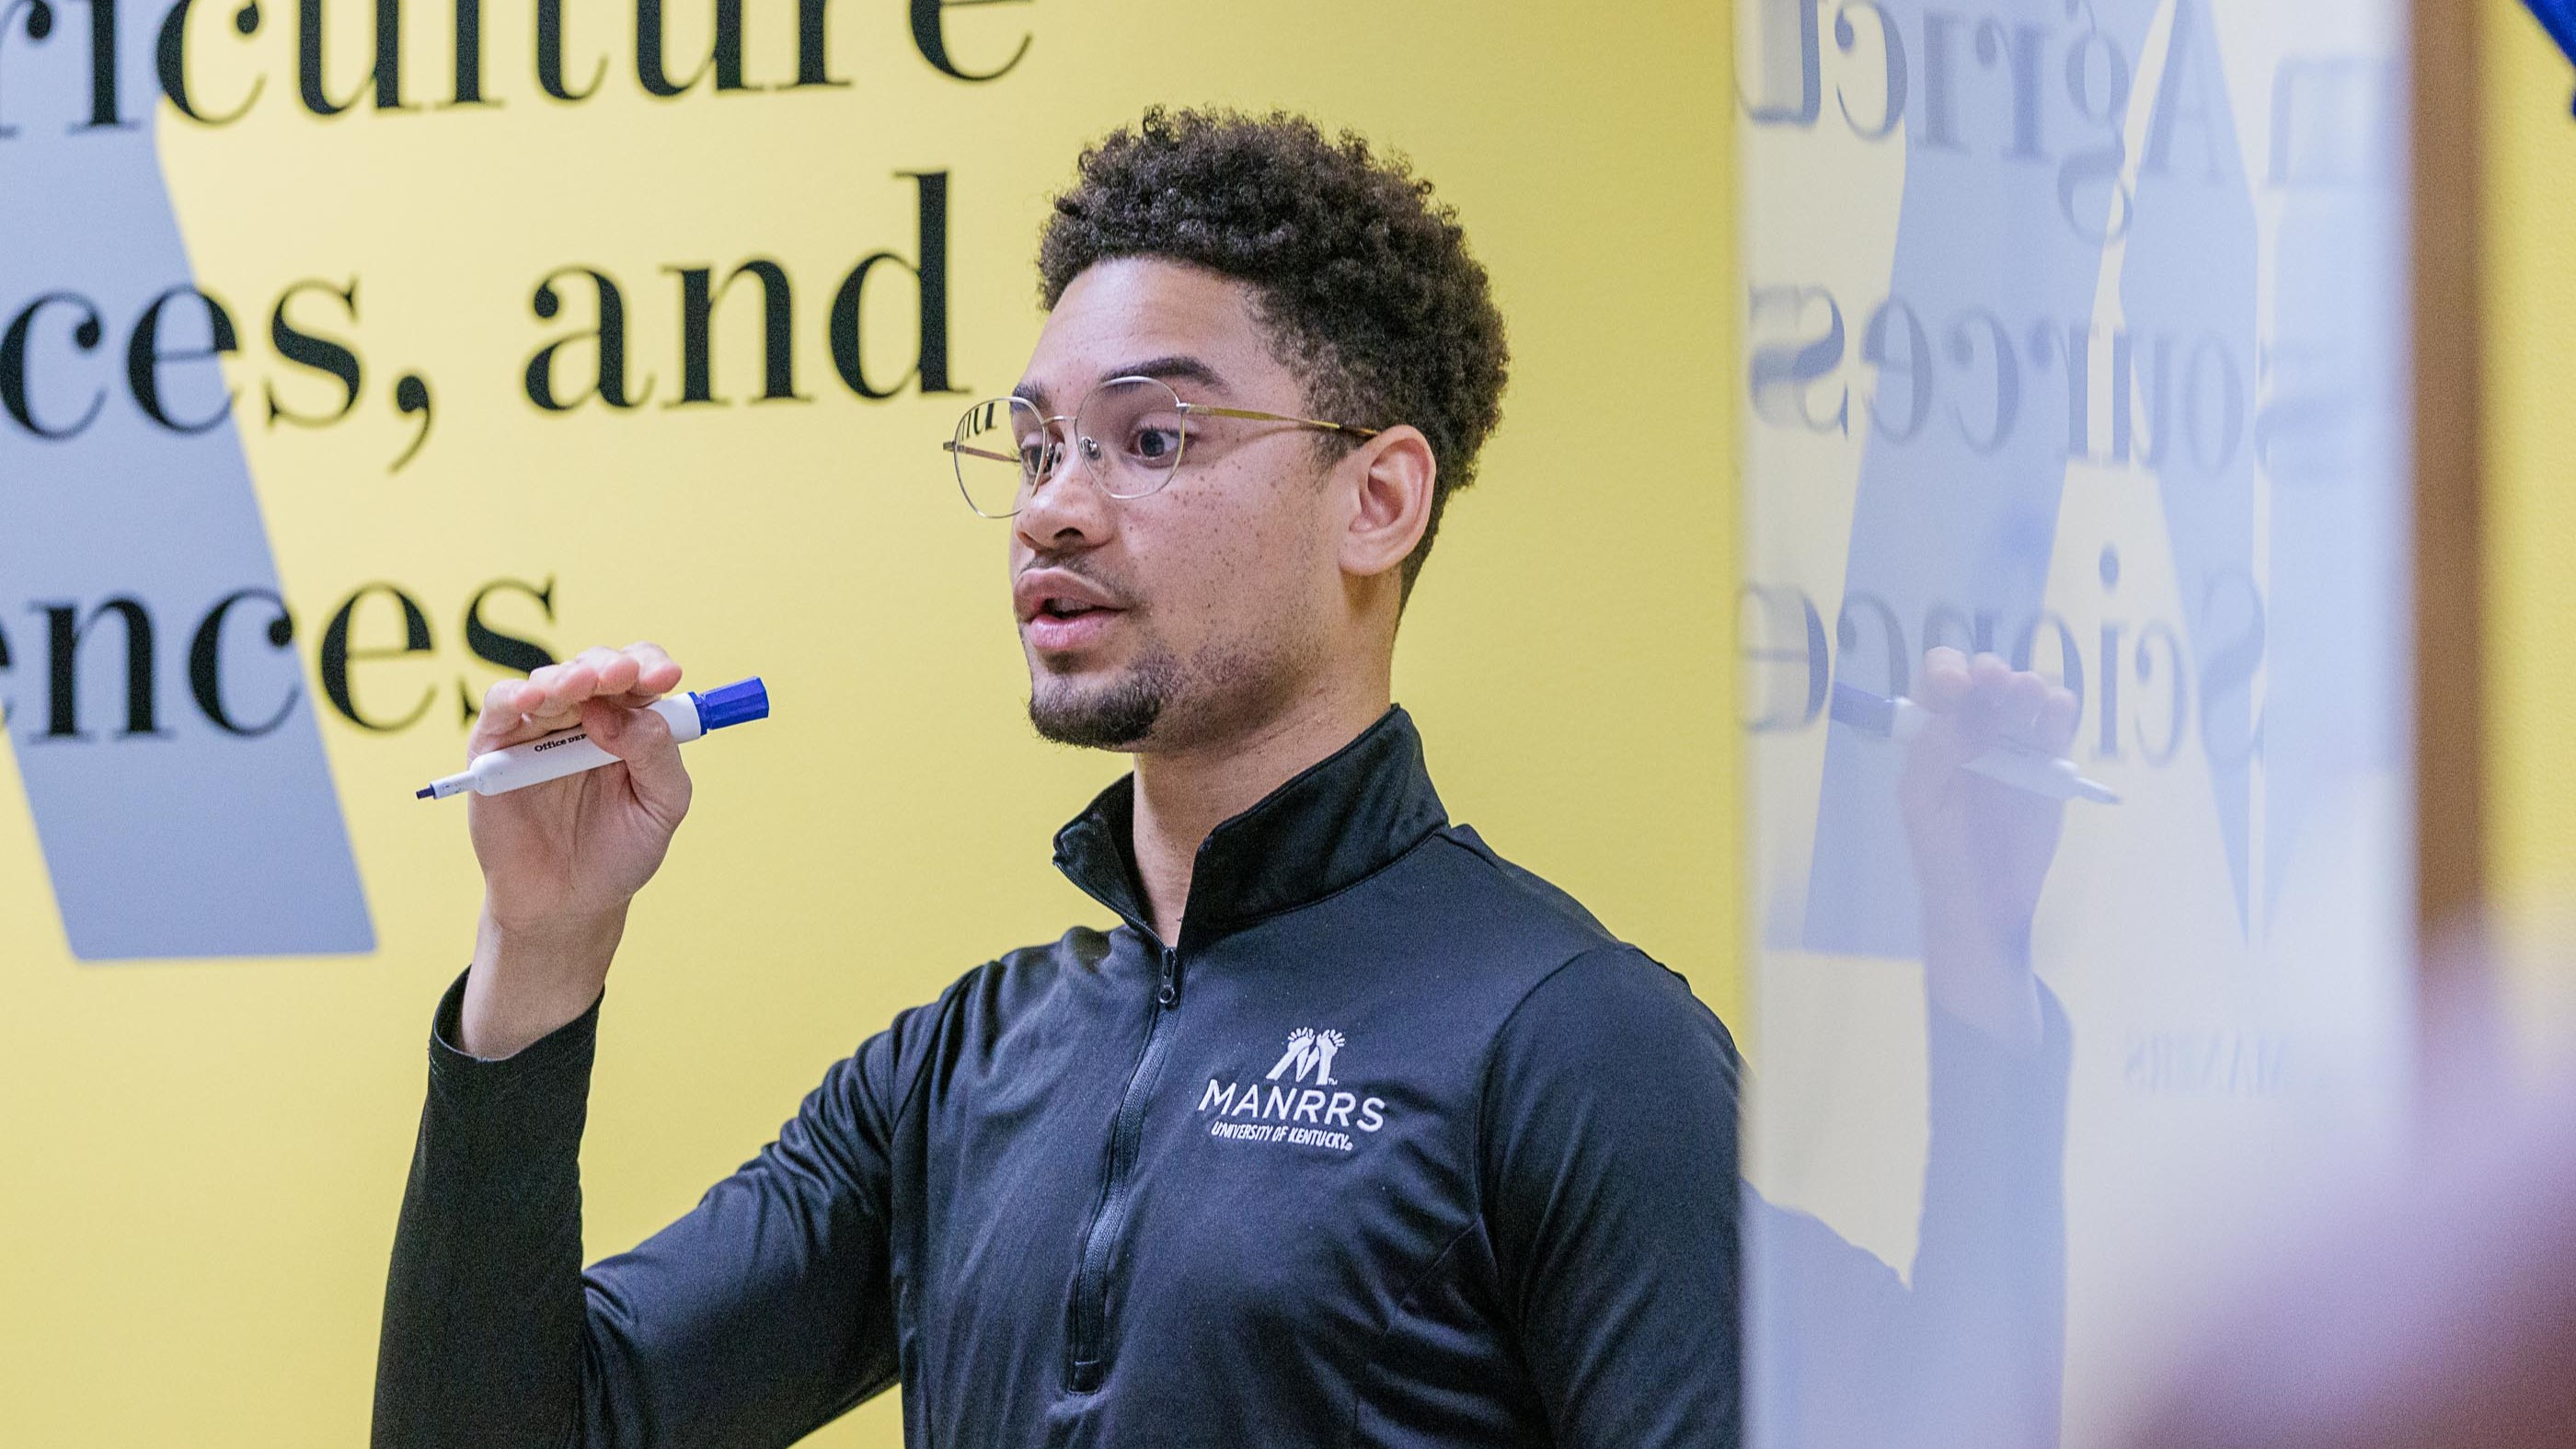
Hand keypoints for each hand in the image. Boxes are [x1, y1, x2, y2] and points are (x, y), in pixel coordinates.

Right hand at [458, 643, 692, 1056]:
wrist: (567, 903)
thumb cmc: (619, 852)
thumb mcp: (661, 806)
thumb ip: (656, 756)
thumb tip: (620, 711)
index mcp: (630, 724)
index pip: (640, 676)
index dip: (651, 666)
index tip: (667, 678)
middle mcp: (584, 717)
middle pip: (595, 668)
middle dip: (610, 667)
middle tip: (621, 676)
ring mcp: (538, 729)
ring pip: (550, 682)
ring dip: (568, 678)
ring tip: (581, 687)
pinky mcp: (495, 747)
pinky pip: (501, 708)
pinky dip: (515, 697)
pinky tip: (533, 700)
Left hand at [1898, 648, 2079, 1050]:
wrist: (1987, 897)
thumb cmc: (1943, 850)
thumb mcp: (1923, 804)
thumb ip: (1936, 753)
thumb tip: (1969, 707)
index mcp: (1935, 731)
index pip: (1938, 680)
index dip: (1947, 671)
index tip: (1956, 687)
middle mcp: (1975, 725)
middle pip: (1986, 675)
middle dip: (1989, 670)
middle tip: (1994, 681)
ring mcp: (2015, 738)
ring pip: (2027, 690)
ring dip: (2027, 684)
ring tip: (2025, 698)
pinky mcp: (2050, 758)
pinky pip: (2059, 721)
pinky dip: (2060, 708)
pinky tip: (2054, 717)